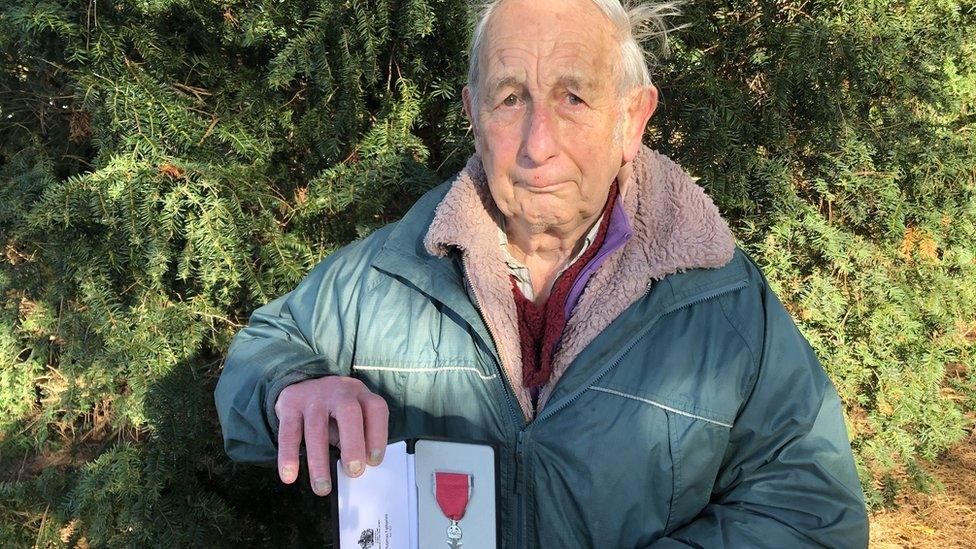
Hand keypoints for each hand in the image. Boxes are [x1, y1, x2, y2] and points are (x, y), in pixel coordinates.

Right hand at [274, 375, 388, 495]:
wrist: (302, 385)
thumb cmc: (334, 411)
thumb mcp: (352, 417)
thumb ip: (358, 439)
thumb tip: (357, 471)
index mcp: (360, 394)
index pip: (375, 409)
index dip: (378, 435)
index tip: (374, 462)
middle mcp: (339, 392)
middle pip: (348, 413)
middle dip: (353, 444)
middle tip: (354, 472)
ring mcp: (313, 396)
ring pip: (316, 428)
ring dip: (319, 461)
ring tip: (322, 487)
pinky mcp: (290, 404)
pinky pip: (288, 433)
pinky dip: (288, 456)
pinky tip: (289, 475)